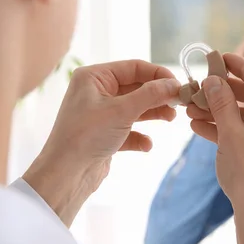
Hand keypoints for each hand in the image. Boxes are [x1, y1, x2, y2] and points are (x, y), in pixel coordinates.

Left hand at [23, 60, 180, 226]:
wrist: (65, 175)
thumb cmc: (86, 136)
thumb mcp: (122, 111)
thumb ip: (151, 95)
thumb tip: (174, 84)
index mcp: (94, 77)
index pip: (134, 67)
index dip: (159, 75)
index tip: (179, 85)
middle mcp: (96, 92)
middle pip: (137, 87)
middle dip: (158, 96)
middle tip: (178, 104)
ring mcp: (100, 114)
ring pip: (135, 108)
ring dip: (153, 114)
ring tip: (170, 119)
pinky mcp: (104, 134)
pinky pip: (129, 129)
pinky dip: (140, 136)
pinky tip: (147, 144)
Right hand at [187, 53, 243, 243]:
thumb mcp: (231, 135)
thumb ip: (222, 103)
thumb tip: (212, 80)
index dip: (238, 66)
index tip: (219, 56)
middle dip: (224, 93)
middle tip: (201, 84)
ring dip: (222, 113)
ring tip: (192, 109)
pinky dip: (231, 130)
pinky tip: (201, 127)